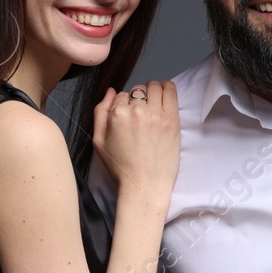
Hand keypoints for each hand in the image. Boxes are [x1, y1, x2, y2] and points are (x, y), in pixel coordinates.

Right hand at [92, 80, 178, 203]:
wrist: (144, 186)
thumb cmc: (121, 167)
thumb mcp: (99, 141)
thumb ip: (100, 113)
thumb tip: (111, 91)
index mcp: (117, 115)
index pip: (121, 95)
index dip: (124, 105)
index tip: (129, 116)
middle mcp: (137, 111)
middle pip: (137, 89)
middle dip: (138, 97)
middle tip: (142, 112)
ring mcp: (156, 114)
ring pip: (153, 86)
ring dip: (152, 90)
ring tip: (153, 101)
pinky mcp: (172, 120)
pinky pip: (171, 91)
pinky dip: (167, 87)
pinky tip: (164, 92)